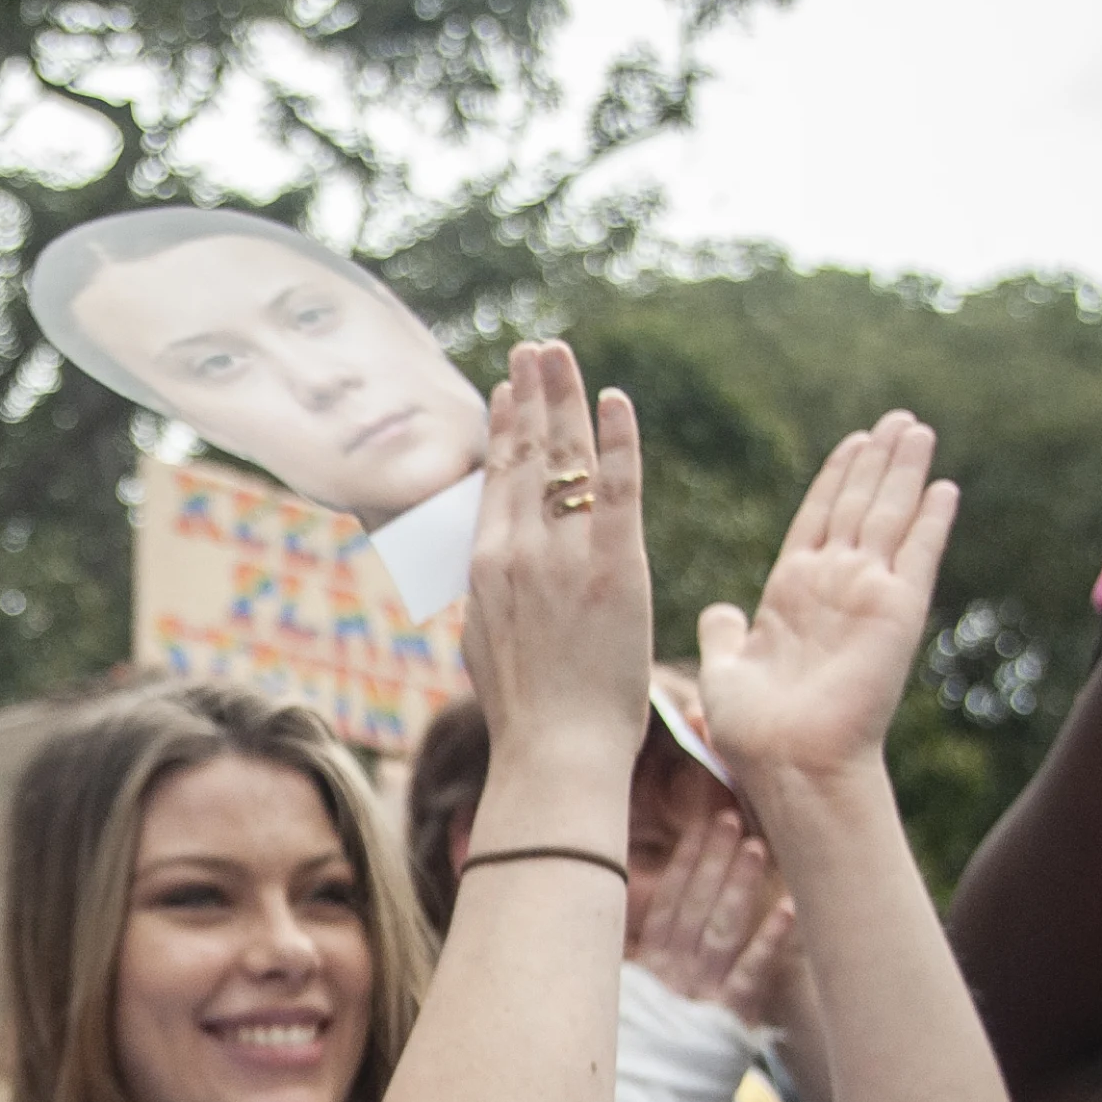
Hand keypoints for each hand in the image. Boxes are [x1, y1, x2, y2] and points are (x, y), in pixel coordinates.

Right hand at [461, 342, 652, 775]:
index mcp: (484, 568)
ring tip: (562, 355)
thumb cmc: (526, 716)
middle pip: (526, 455)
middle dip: (530, 395)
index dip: (504, 431)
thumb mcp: (486, 645)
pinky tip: (616, 400)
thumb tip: (490, 574)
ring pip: (564, 459)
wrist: (555, 752)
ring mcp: (565, 556)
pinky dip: (617, 440)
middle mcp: (517, 550)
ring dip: (564, 399)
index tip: (507, 393)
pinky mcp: (615, 568)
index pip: (494, 481)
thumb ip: (491, 597)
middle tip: (535, 349)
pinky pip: (616, 488)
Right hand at [630, 804, 796, 1022]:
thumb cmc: (634, 1059)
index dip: (687, 860)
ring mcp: (698, 994)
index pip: (667, 900)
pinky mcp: (724, 1021)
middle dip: (714, 858)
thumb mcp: (615, 1007)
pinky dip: (770, 941)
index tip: (703, 824)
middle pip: (695, 904)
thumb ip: (623, 963)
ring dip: (739, 885)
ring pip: (720, 928)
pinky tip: (789, 910)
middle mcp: (671, 974)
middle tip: (733, 816)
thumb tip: (616, 921)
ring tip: (757, 846)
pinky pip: (750, 974)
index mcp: (645, 967)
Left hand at [697, 415, 958, 783]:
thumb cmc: (753, 731)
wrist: (789, 765)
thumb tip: (720, 610)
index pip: (818, 519)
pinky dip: (930, 519)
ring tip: (916, 429)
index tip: (853, 442)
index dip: (836, 479)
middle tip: (897, 419)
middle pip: (858, 507)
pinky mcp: (896, 612)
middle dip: (877, 462)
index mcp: (791, 594)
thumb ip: (725, 634)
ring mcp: (867, 596)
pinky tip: (943, 486)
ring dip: (903, 472)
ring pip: (888, 516)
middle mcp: (834, 587)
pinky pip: (917, 554)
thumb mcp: (725, 669)